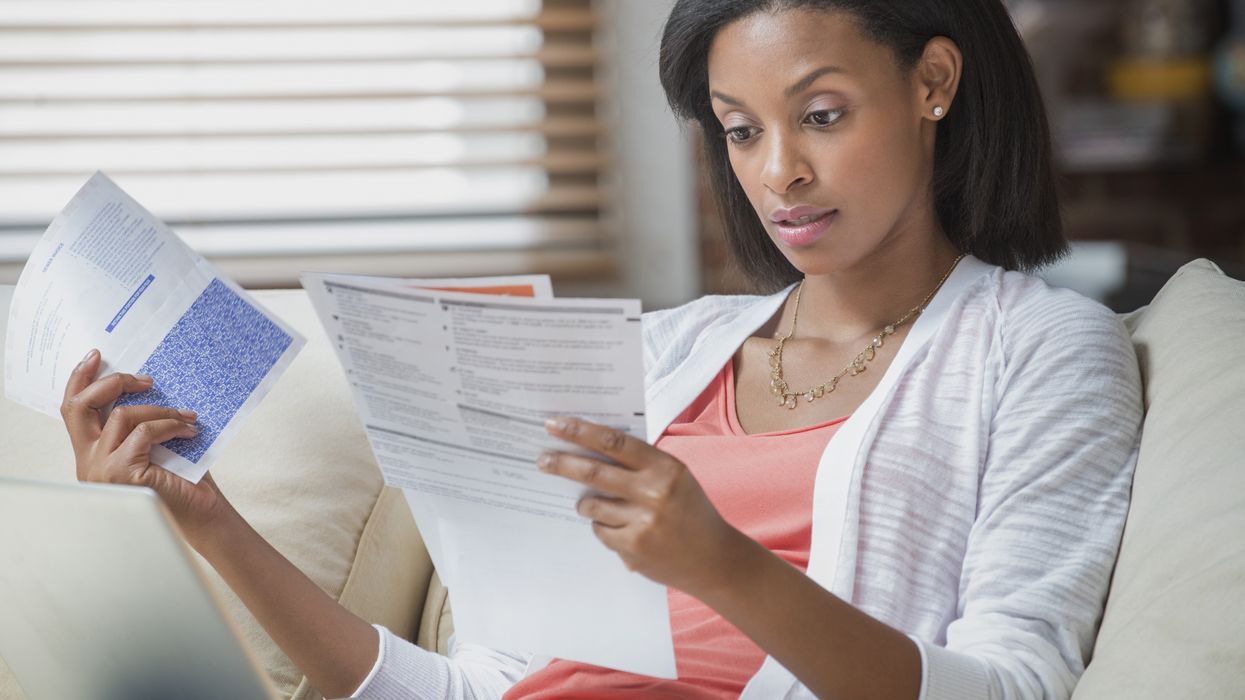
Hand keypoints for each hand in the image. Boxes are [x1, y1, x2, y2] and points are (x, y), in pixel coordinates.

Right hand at [61, 348, 233, 543]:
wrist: (201, 513)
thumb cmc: (182, 480)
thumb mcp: (154, 445)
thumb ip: (140, 423)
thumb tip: (147, 384)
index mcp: (92, 454)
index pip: (73, 411)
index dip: (80, 380)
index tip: (96, 356)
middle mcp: (89, 462)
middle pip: (79, 407)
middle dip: (112, 383)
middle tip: (145, 379)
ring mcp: (102, 469)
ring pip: (122, 416)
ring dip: (161, 410)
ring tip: (187, 416)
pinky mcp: (122, 472)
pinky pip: (145, 433)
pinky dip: (170, 425)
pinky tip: (189, 430)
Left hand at [539, 416, 747, 597]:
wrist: (714, 559)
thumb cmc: (690, 512)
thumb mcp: (675, 478)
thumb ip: (641, 464)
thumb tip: (591, 446)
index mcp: (665, 467)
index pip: (614, 442)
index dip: (580, 430)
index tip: (555, 424)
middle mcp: (654, 492)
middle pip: (593, 471)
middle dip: (562, 464)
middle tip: (542, 460)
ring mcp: (642, 522)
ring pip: (591, 505)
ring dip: (586, 504)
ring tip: (596, 506)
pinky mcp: (632, 548)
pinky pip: (600, 531)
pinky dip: (603, 528)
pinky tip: (622, 530)